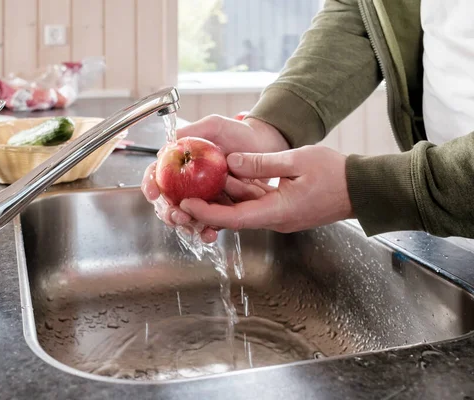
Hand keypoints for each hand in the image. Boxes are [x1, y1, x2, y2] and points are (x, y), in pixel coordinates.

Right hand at [141, 115, 289, 240]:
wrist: (265, 146)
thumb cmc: (239, 133)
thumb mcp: (215, 125)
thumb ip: (192, 131)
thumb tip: (169, 144)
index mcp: (180, 162)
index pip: (156, 174)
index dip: (150, 184)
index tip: (154, 193)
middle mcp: (187, 182)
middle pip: (167, 201)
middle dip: (168, 212)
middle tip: (177, 214)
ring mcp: (201, 197)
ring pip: (185, 216)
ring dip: (185, 225)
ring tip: (192, 226)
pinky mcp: (218, 208)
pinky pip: (207, 223)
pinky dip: (205, 231)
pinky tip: (209, 233)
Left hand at [178, 145, 354, 238]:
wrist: (362, 188)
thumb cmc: (337, 175)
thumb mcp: (298, 161)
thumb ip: (262, 163)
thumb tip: (232, 162)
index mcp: (277, 212)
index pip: (234, 218)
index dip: (207, 212)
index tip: (187, 204)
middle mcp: (274, 218)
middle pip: (233, 214)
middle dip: (209, 204)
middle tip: (185, 191)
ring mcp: (278, 214)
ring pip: (243, 206)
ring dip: (225, 193)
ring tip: (203, 177)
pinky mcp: (282, 207)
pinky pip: (256, 200)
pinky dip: (241, 189)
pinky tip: (229, 173)